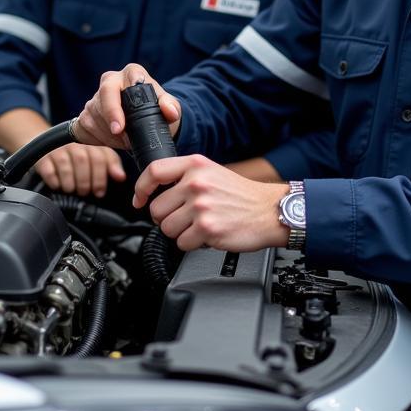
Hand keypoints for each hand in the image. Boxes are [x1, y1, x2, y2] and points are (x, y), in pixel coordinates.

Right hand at [34, 143, 125, 196]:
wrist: (49, 148)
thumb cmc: (78, 157)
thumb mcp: (97, 158)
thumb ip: (110, 165)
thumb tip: (121, 176)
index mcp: (91, 144)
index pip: (100, 157)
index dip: (100, 177)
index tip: (100, 192)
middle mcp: (74, 144)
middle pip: (82, 161)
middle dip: (85, 182)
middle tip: (85, 192)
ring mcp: (58, 150)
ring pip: (66, 166)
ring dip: (71, 184)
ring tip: (72, 190)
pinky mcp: (43, 158)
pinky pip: (49, 171)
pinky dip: (55, 182)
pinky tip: (58, 186)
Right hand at [75, 64, 181, 149]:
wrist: (146, 125)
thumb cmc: (157, 112)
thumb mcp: (169, 109)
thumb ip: (172, 107)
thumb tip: (170, 111)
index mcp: (132, 74)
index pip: (125, 78)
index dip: (122, 99)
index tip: (123, 119)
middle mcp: (110, 81)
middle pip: (104, 95)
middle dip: (110, 116)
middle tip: (119, 133)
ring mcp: (95, 98)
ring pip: (94, 114)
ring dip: (108, 132)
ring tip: (124, 141)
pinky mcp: (85, 114)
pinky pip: (85, 127)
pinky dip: (98, 139)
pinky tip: (111, 142)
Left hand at [133, 154, 288, 252]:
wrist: (270, 211)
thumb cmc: (241, 195)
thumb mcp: (212, 172)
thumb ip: (185, 177)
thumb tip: (154, 192)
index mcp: (195, 165)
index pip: (154, 171)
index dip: (141, 188)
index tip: (139, 199)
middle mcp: (196, 183)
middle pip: (156, 208)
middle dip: (166, 219)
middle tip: (183, 219)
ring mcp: (201, 206)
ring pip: (167, 228)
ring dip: (180, 233)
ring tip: (198, 226)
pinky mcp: (208, 228)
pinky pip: (182, 243)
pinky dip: (192, 244)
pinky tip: (207, 235)